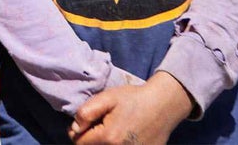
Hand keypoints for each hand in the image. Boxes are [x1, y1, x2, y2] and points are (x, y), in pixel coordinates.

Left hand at [69, 72, 194, 144]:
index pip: (79, 143)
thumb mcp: (106, 98)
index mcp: (108, 138)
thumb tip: (74, 128)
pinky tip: (123, 136)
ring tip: (110, 130)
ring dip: (103, 143)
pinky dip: (117, 144)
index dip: (77, 132)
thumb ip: (86, 113)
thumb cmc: (133, 99)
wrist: (163, 105)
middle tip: (97, 126)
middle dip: (90, 139)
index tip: (84, 123)